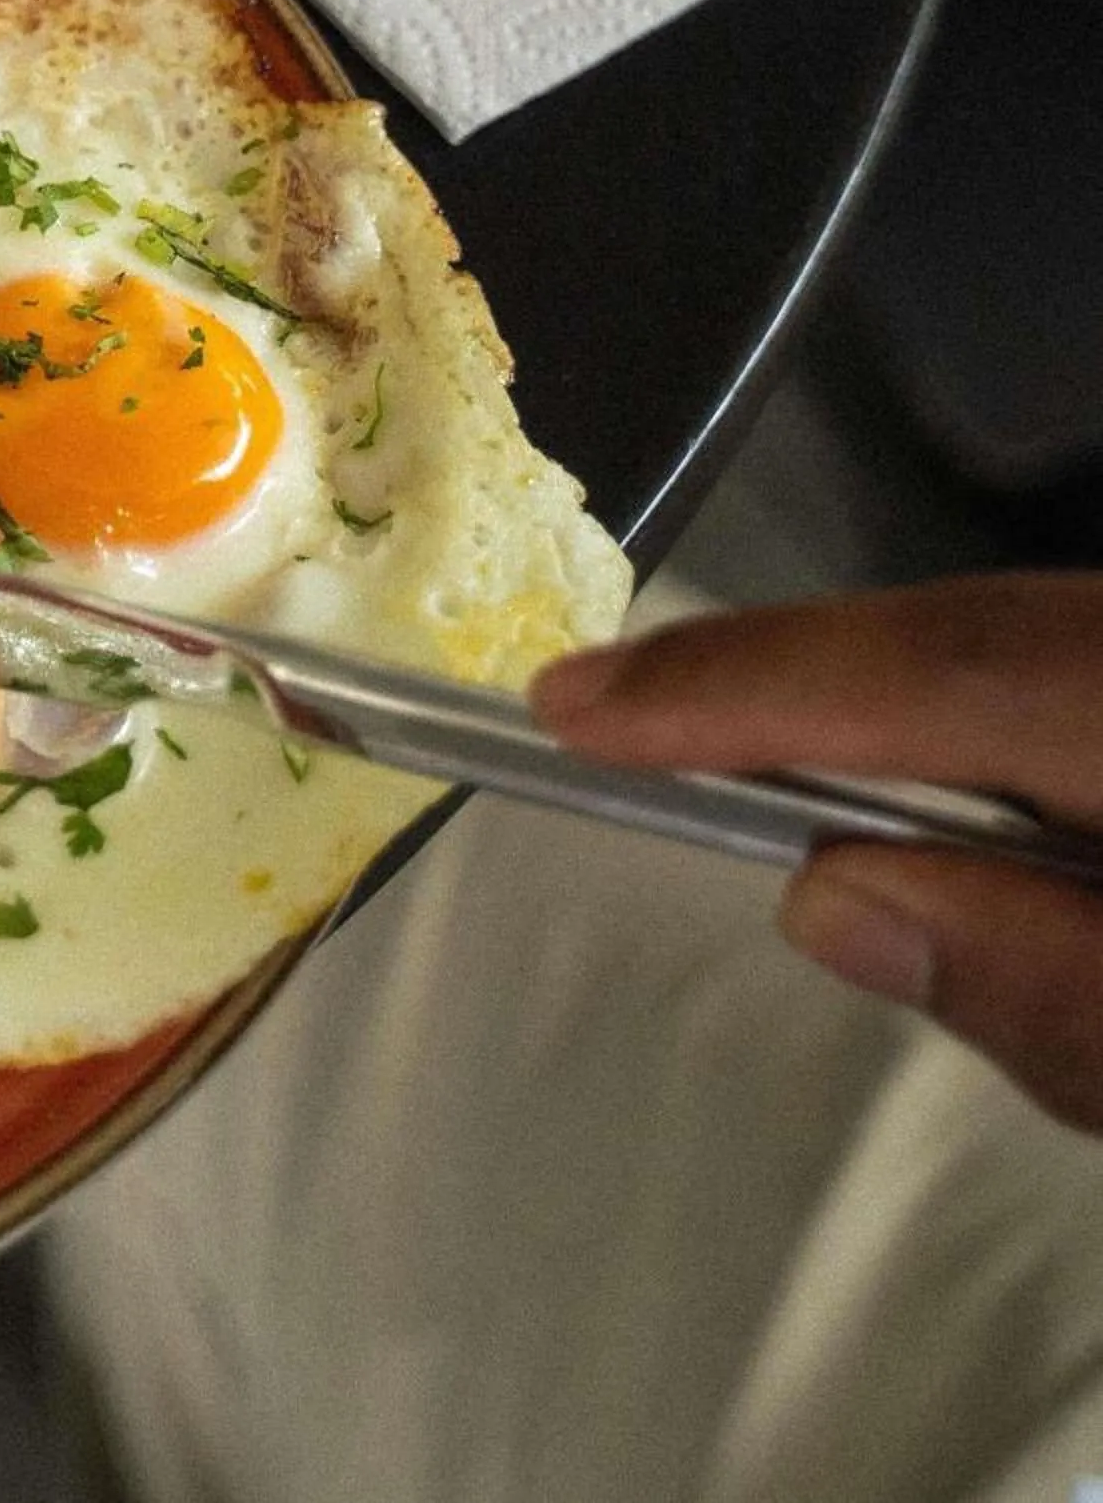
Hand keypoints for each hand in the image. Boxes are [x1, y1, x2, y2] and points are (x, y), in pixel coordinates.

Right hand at [530, 572, 1102, 1133]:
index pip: (956, 676)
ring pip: (1027, 646)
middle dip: (784, 670)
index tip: (573, 709)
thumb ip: (1049, 986)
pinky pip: (1062, 676)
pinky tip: (899, 780)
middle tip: (585, 704)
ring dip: (870, 695)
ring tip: (706, 735)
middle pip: (983, 639)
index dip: (754, 683)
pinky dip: (962, 716)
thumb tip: (832, 895)